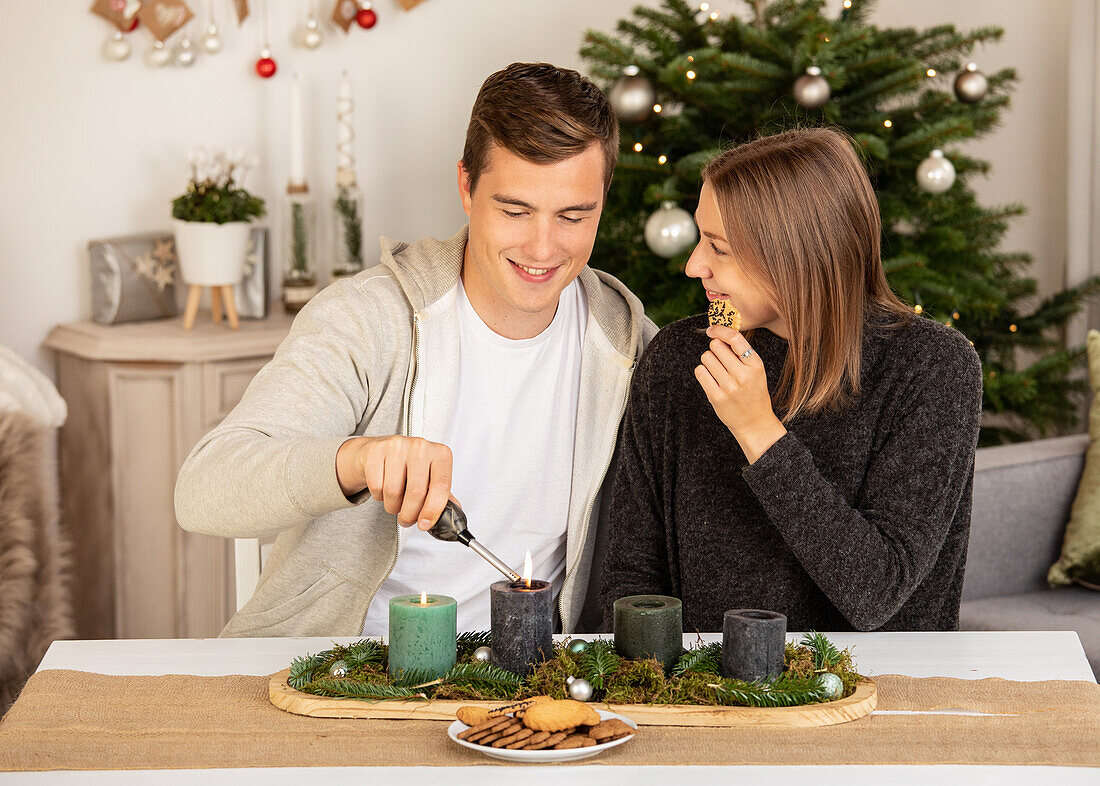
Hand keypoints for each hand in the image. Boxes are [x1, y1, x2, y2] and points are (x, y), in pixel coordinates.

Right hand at [336, 436, 455, 529]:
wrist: (378, 450)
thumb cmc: (407, 465)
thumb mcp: (430, 476)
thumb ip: (442, 495)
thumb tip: (452, 515)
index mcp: (439, 454)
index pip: (441, 486)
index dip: (433, 510)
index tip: (425, 524)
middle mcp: (420, 446)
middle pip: (416, 492)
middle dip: (409, 514)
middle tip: (407, 519)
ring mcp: (397, 446)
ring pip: (393, 491)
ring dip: (393, 506)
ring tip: (395, 502)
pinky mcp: (376, 450)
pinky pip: (376, 486)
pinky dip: (378, 496)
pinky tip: (383, 488)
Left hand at [694, 325, 786, 463]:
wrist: (754, 422)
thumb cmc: (753, 392)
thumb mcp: (756, 371)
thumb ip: (741, 353)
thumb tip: (718, 334)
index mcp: (755, 365)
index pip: (735, 338)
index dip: (720, 330)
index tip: (712, 330)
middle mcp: (743, 375)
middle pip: (716, 346)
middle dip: (715, 350)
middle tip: (720, 360)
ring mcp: (729, 387)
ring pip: (706, 357)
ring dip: (708, 361)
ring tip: (717, 371)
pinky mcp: (716, 397)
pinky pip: (700, 372)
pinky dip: (702, 372)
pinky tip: (711, 379)